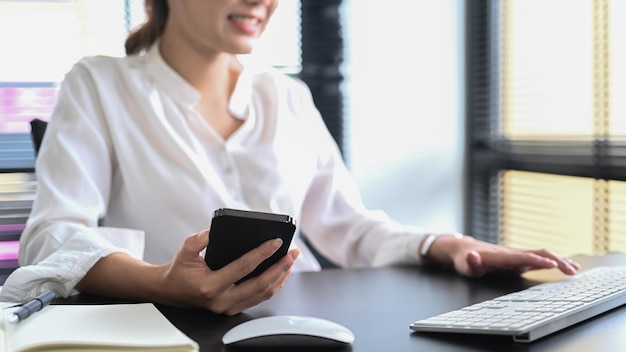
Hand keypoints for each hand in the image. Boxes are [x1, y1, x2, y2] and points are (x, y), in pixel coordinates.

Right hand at [159, 230, 299, 314]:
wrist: (170, 291)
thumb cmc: (179, 271)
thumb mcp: (183, 252)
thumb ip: (196, 241)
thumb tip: (212, 233)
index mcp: (210, 286)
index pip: (243, 268)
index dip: (261, 254)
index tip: (275, 242)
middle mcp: (222, 300)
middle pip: (260, 285)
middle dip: (280, 267)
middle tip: (292, 252)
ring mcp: (229, 307)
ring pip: (263, 294)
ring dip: (280, 276)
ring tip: (290, 260)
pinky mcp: (233, 308)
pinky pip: (259, 297)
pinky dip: (273, 285)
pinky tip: (280, 272)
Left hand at [427, 235, 579, 277]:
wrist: (464, 249)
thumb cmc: (464, 259)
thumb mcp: (463, 263)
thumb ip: (469, 262)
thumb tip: (472, 256)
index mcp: (500, 256)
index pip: (521, 257)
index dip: (536, 260)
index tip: (552, 265)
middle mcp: (512, 253)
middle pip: (537, 253)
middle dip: (555, 261)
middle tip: (571, 270)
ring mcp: (517, 255)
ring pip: (541, 255)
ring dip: (559, 261)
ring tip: (575, 270)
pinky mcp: (519, 259)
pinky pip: (539, 258)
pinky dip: (554, 262)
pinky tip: (567, 267)